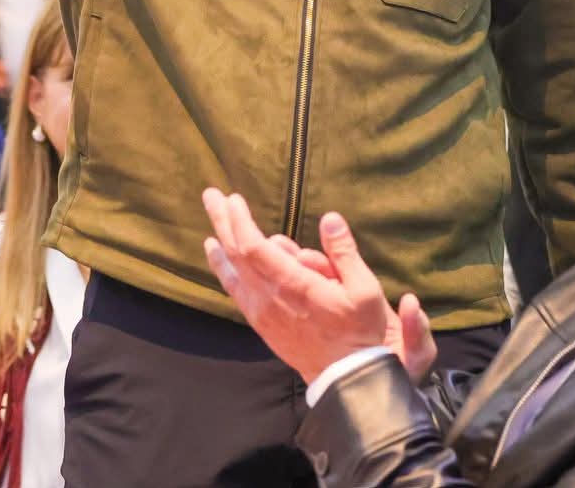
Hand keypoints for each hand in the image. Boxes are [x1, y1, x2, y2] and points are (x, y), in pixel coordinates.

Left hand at [201, 190, 428, 385]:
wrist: (346, 379)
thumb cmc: (360, 331)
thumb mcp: (365, 289)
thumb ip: (344, 252)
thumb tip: (329, 218)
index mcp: (293, 285)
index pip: (253, 247)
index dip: (239, 220)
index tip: (234, 198)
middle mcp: (270, 299)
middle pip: (235, 255)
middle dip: (223, 222)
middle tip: (212, 196)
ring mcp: (263, 314)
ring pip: (231, 274)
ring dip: (219, 246)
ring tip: (210, 226)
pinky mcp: (262, 325)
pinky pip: (236, 292)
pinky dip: (224, 271)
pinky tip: (219, 259)